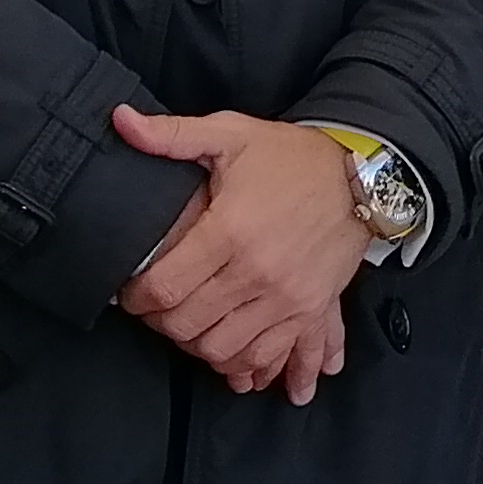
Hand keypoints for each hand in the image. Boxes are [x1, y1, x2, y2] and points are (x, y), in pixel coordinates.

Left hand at [111, 106, 367, 401]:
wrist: (362, 177)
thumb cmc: (292, 158)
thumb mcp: (231, 133)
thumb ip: (171, 135)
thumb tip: (120, 121)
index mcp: (230, 229)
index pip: (164, 287)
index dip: (136, 298)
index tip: (130, 293)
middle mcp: (256, 271)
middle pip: (187, 325)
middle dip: (160, 323)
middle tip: (154, 309)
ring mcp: (285, 297)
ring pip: (222, 349)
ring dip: (196, 345)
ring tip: (188, 326)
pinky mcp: (308, 310)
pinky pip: (266, 355)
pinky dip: (242, 363)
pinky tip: (227, 351)